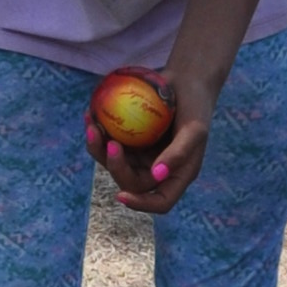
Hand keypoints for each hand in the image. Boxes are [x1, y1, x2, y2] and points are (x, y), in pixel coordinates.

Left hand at [96, 75, 211, 215]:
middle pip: (129, 182)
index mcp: (176, 175)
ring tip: (92, 126)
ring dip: (98, 148)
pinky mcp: (128, 139)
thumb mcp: (194, 129)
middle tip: (109, 142)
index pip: (160, 202)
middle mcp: (155, 169)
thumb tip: (158, 175)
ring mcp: (140, 155)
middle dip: (115, 167)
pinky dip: (97, 132)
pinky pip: (107, 142)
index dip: (141, 204)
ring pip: (112, 163)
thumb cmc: (196, 107)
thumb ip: (179, 153)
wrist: (187, 81)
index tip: (121, 195)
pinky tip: (91, 115)